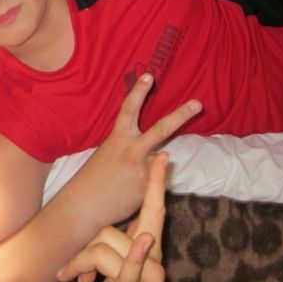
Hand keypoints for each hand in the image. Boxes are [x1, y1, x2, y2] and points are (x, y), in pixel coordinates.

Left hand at [57, 153, 169, 281]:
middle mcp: (154, 263)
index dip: (156, 184)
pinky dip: (129, 260)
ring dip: (79, 265)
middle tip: (74, 268)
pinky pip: (128, 268)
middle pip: (112, 229)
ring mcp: (148, 279)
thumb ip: (120, 243)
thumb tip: (119, 220)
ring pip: (103, 245)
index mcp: (150, 252)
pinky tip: (139, 248)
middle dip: (87, 247)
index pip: (155, 211)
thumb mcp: (116, 267)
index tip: (162, 157)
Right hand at [75, 74, 200, 224]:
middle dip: (180, 115)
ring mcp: (142, 169)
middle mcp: (131, 150)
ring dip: (165, 155)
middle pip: (161, 129)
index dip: (138, 91)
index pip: (129, 109)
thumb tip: (148, 146)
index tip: (149, 76)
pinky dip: (152, 181)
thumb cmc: (93, 179)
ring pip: (164, 155)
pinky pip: (158, 179)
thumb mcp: (107, 153)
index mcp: (117, 138)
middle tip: (198, 104)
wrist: (85, 205)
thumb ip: (127, 146)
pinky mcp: (147, 187)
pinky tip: (134, 188)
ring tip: (164, 158)